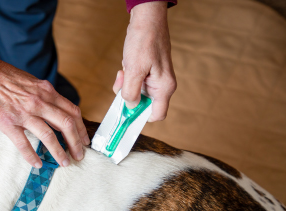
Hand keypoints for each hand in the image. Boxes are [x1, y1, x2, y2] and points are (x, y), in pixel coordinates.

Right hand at [0, 61, 89, 167]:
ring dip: (59, 152)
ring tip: (64, 163)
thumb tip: (57, 112)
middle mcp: (39, 102)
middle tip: (79, 156)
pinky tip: (37, 164)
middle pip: (66, 125)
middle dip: (76, 143)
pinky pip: (24, 144)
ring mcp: (24, 113)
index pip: (72, 111)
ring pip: (49, 136)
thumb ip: (46, 97)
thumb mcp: (32, 82)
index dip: (81, 128)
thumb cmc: (4, 77)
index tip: (84, 140)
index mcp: (46, 91)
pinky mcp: (8, 123)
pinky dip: (32, 156)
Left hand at [113, 1, 176, 121]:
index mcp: (164, 87)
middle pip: (144, 105)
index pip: (157, 115)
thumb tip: (130, 105)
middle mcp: (162, 85)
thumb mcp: (134, 69)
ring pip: (137, 93)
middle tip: (121, 84)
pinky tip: (124, 68)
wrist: (146, 18)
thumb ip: (131, 92)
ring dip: (126, 86)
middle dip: (129, 97)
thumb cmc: (144, 40)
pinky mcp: (148, 72)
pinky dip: (127, 79)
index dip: (141, 117)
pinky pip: (135, 83)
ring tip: (123, 72)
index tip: (127, 114)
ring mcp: (155, 79)